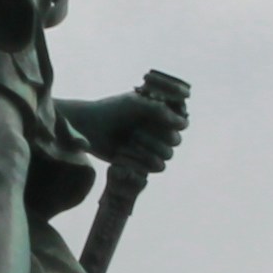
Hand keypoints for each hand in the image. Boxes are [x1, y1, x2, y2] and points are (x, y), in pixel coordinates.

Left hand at [66, 75, 189, 175]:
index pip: (182, 121)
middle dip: (155, 137)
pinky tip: (122, 153)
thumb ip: (160, 111)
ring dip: (148, 149)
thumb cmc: (112, 110)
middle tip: (134, 131)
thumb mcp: (136, 105)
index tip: (155, 119)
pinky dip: (139, 161)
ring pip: (168, 154)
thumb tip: (183, 124)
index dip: (173, 122)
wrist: (90, 126)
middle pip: (176, 140)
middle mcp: (161, 130)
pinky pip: (157, 167)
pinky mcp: (144, 162)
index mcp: (162, 112)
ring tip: (129, 141)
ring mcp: (153, 146)